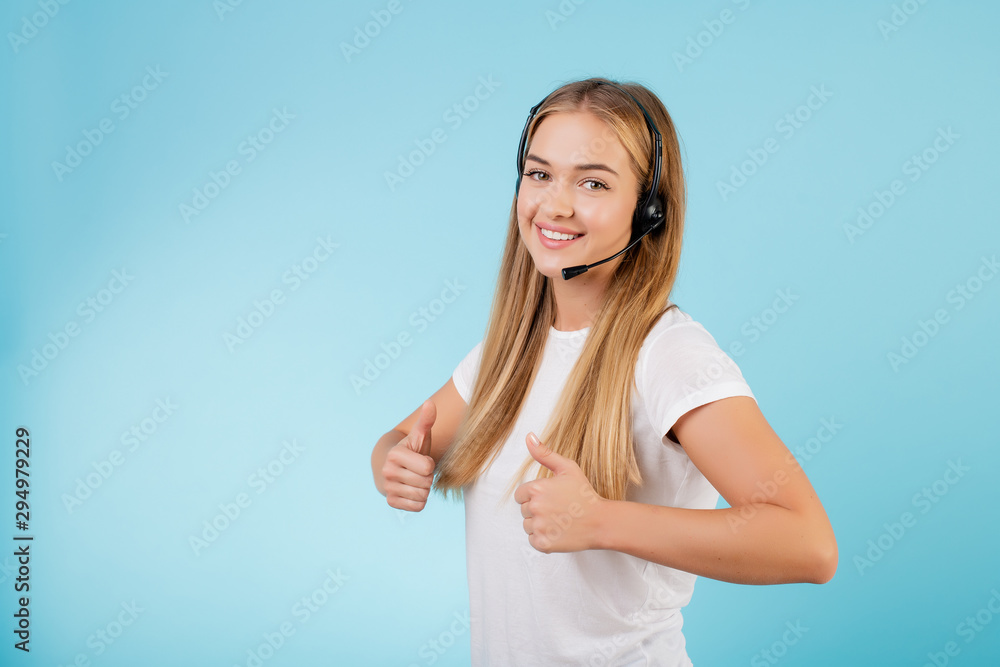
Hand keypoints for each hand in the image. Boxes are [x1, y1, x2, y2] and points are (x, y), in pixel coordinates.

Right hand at [382, 400, 435, 511]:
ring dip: (424, 489)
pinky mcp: (391, 502)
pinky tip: (412, 490)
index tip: (421, 460)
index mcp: (395, 454)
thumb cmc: (411, 450)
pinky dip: (419, 501)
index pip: (428, 468)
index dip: (430, 464)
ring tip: (416, 480)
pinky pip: (417, 507)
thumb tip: (430, 403)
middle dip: (428, 478)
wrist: (393, 467)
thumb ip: (426, 421)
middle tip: (419, 471)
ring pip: (422, 496)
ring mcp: (388, 488)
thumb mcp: (419, 436)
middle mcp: (388, 471)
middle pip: (426, 483)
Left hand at [514, 432, 605, 552]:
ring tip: (559, 521)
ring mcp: (539, 527)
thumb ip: (544, 453)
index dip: (535, 496)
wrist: (601, 521)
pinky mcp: (543, 543)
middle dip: (537, 510)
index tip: (551, 498)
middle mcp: (534, 507)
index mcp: (536, 488)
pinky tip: (558, 532)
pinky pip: (533, 540)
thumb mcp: (567, 468)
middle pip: (524, 510)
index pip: (521, 495)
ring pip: (528, 526)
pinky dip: (543, 539)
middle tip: (558, 509)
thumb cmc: (584, 494)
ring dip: (540, 525)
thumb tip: (528, 436)